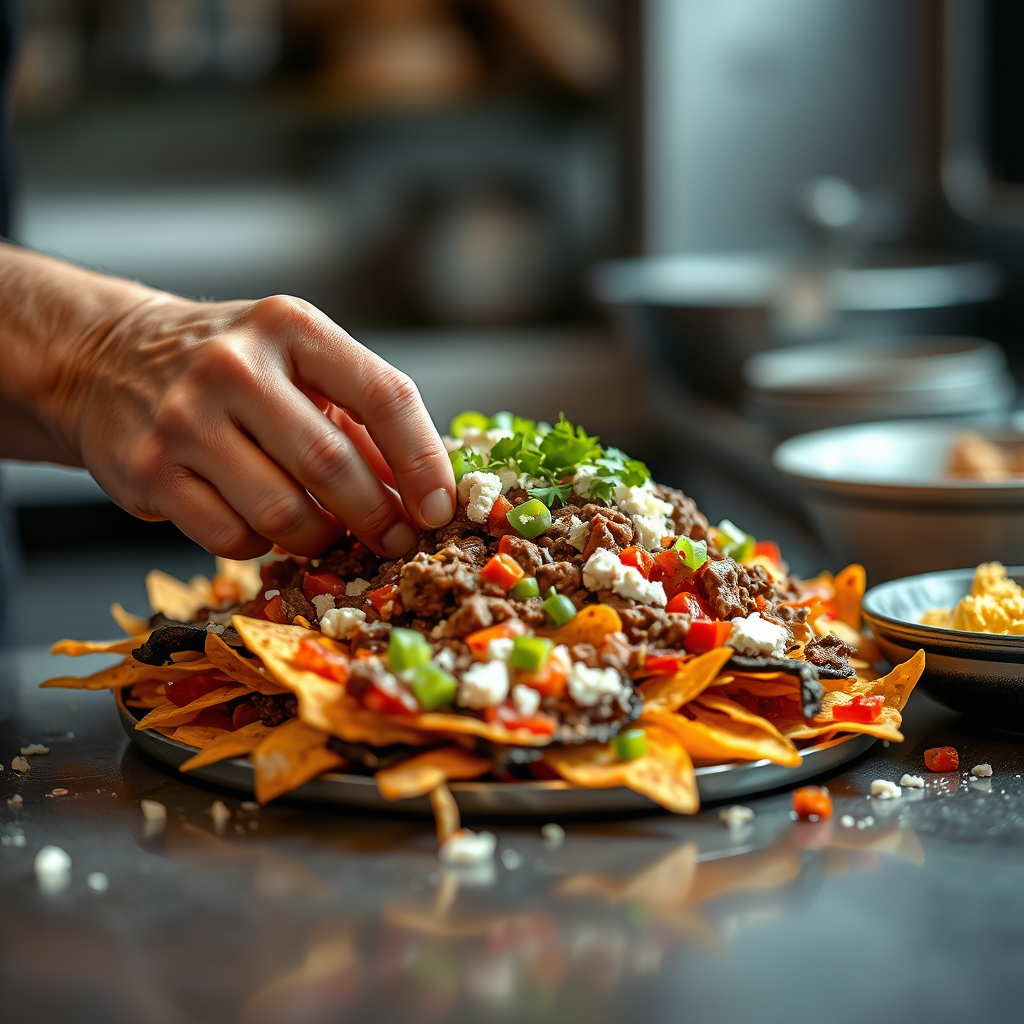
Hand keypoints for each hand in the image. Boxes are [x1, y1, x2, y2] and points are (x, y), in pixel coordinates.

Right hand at [0, 246, 454, 558]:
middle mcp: (235, 366)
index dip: (423, 462)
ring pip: (283, 514)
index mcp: (291, 328)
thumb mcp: (300, 366)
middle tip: (394, 539)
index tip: (440, 508)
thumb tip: (422, 492)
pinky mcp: (147, 471)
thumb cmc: (232, 369)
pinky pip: (232, 538)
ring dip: (319, 537)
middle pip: (332, 465)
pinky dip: (261, 545)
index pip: (384, 396)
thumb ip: (361, 420)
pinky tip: (260, 523)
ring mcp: (185, 419)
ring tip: (326, 531)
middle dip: (377, 517)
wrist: (109, 360)